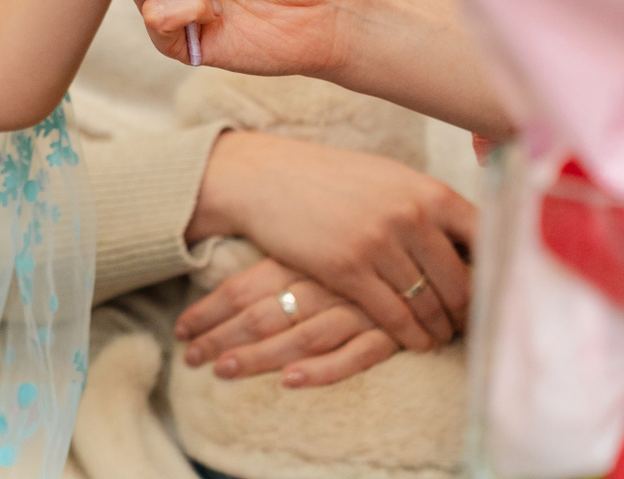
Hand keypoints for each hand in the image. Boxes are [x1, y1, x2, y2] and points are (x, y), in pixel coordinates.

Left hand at [176, 257, 402, 387]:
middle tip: (191, 358)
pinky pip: (354, 355)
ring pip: (300, 337)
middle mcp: (325, 282)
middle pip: (263, 314)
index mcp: (303, 258)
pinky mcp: (391, 332)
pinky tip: (291, 382)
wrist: (443, 242)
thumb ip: (281, 263)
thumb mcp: (318, 243)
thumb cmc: (369, 244)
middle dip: (223, 338)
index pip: (243, 287)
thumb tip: (230, 285)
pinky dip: (322, 369)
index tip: (181, 331)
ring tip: (223, 371)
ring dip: (260, 356)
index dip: (210, 311)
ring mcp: (357, 308)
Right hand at [185, 131, 474, 350]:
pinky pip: (394, 316)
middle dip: (469, 312)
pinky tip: (416, 341)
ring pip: (429, 304)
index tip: (496, 295)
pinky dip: (411, 335)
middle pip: (462, 282)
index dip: (497, 276)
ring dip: (441, 328)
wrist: (268, 177)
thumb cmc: (334, 179)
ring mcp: (378, 243)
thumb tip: (478, 243)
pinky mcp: (347, 269)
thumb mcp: (391, 179)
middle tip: (470, 327)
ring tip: (443, 336)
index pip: (487, 243)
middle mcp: (410, 216)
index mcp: (428, 191)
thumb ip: (433, 207)